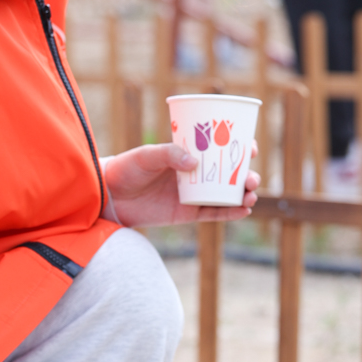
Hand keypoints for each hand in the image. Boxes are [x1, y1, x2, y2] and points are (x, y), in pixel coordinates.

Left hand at [104, 141, 258, 225]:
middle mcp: (195, 174)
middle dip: (247, 175)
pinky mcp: (188, 213)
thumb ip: (170, 155)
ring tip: (250, 195)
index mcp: (189, 154)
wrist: (110, 197)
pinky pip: (215, 214)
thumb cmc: (126, 169)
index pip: (220, 148)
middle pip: (229, 174)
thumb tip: (195, 164)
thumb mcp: (147, 156)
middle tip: (251, 178)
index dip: (240, 147)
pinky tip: (245, 210)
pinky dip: (231, 213)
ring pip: (226, 195)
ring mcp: (194, 194)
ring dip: (244, 194)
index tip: (251, 147)